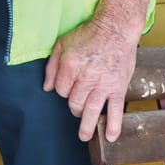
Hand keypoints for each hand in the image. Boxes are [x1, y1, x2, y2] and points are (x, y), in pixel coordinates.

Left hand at [44, 17, 139, 141]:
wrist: (116, 28)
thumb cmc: (88, 34)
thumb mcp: (62, 43)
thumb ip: (52, 66)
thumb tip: (46, 88)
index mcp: (70, 65)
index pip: (60, 89)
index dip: (62, 91)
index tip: (69, 89)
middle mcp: (86, 77)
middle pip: (74, 102)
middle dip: (74, 107)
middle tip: (77, 107)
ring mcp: (103, 84)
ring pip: (91, 110)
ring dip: (86, 126)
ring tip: (84, 136)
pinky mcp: (118, 87)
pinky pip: (115, 110)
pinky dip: (113, 125)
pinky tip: (109, 136)